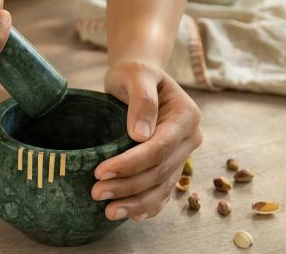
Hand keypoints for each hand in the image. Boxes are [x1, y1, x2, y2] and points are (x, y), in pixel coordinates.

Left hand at [92, 59, 201, 220]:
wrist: (138, 76)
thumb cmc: (134, 72)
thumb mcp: (135, 75)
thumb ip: (141, 100)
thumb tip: (140, 135)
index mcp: (186, 116)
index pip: (159, 148)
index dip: (131, 163)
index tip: (101, 172)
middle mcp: (189, 138)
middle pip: (160, 171)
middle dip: (128, 185)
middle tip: (96, 192)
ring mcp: (181, 153)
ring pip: (162, 185)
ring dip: (136, 201)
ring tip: (108, 210)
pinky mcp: (170, 162)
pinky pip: (162, 189)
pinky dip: (148, 204)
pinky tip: (130, 214)